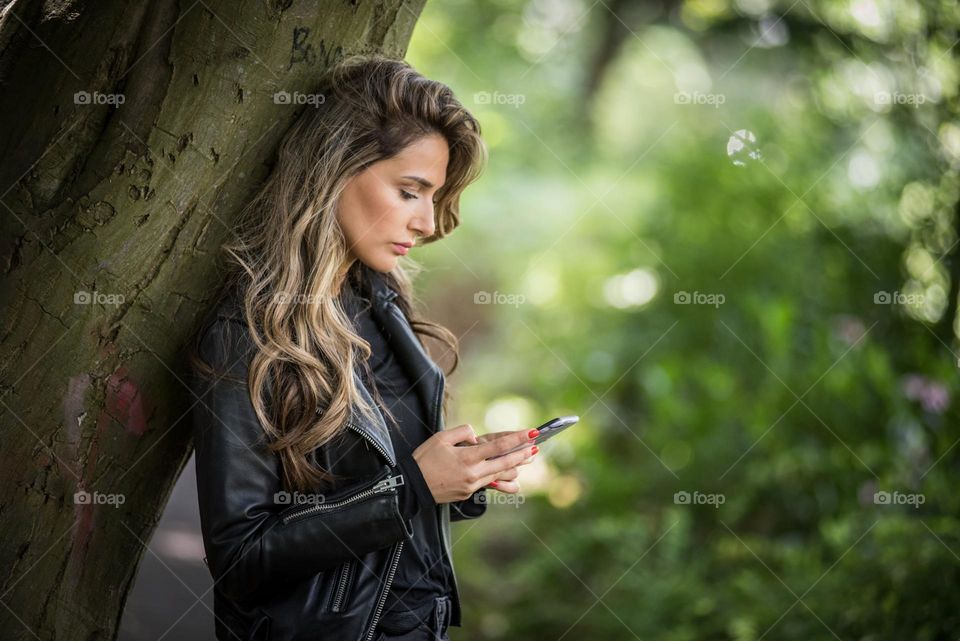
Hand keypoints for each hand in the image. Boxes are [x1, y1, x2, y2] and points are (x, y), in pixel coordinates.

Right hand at [413, 424, 538, 502]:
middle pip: (506, 463)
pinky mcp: (468, 493)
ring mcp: (472, 486)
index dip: (518, 439)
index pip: (499, 447)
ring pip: (500, 475)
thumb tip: (476, 438)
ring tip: (527, 459)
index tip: (532, 432)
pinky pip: (489, 483)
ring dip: (515, 466)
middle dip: (523, 454)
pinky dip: (500, 475)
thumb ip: (462, 432)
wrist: (412, 486)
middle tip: (537, 447)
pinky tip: (508, 470)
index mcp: (468, 458)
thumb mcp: (441, 438)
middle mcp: (474, 473)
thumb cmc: (425, 458)